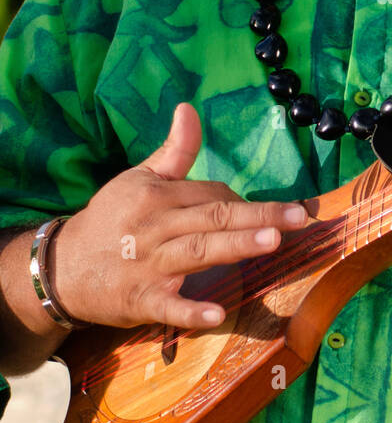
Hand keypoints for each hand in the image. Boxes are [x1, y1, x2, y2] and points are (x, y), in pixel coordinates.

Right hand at [50, 103, 307, 330]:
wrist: (61, 268)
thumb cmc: (110, 220)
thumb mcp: (137, 179)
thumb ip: (173, 151)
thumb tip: (189, 108)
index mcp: (158, 195)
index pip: (212, 194)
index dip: (245, 203)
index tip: (277, 214)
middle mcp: (156, 227)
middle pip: (213, 218)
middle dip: (258, 216)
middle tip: (298, 217)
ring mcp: (149, 265)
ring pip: (199, 252)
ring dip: (235, 246)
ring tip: (272, 241)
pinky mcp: (140, 300)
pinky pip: (168, 306)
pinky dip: (190, 311)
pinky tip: (217, 313)